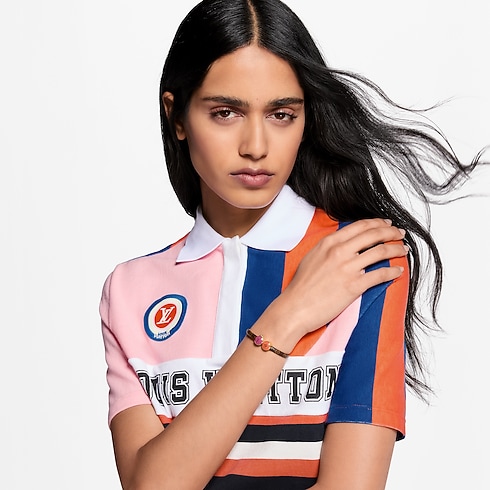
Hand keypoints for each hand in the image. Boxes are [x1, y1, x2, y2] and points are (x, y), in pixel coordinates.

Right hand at [274, 218, 406, 339]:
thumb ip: (329, 248)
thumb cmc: (301, 286)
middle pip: (374, 235)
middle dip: (391, 232)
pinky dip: (392, 271)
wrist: (295, 307)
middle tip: (400, 233)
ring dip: (396, 249)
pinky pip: (380, 274)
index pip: (360, 226)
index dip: (377, 223)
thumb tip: (345, 244)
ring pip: (381, 252)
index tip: (386, 224)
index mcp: (329, 242)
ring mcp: (348, 268)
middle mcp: (340, 251)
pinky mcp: (354, 286)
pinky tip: (398, 271)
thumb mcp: (312, 257)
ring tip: (402, 250)